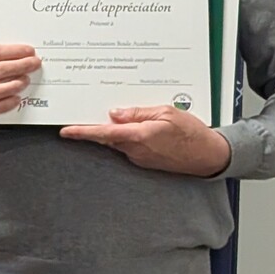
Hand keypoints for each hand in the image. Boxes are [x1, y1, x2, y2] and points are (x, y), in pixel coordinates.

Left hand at [60, 106, 232, 175]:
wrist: (209, 155)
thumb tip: (114, 113)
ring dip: (111, 131)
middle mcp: (135, 150)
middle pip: (107, 137)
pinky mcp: (144, 160)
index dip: (82, 132)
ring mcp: (138, 157)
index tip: (65, 131)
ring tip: (112, 117)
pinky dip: (125, 137)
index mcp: (139, 136)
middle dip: (93, 129)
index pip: (103, 133)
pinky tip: (132, 128)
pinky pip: (127, 147)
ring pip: (116, 142)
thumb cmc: (191, 133)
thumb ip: (138, 113)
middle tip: (80, 117)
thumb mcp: (167, 113)